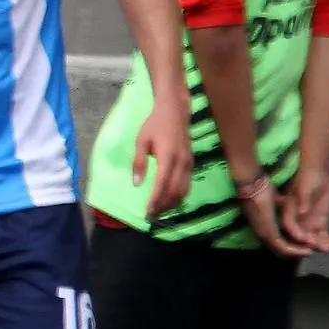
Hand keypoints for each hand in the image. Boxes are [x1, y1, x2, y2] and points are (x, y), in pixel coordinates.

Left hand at [132, 91, 192, 219]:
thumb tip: (136, 184)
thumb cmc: (155, 125)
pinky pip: (187, 185)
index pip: (162, 185)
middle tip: (151, 217)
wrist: (175, 112)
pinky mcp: (191, 164)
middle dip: (163, 206)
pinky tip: (169, 201)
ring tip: (159, 212)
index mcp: (168, 156)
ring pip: (183, 191)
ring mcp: (189, 164)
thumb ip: (139, 162)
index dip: (155, 200)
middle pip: (174, 192)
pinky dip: (179, 196)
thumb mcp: (141, 141)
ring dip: (172, 204)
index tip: (147, 212)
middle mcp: (182, 162)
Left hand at [236, 175, 309, 258]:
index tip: (304, 241)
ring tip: (310, 252)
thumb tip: (286, 201)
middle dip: (295, 251)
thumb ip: (281, 203)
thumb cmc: (262, 189)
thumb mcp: (274, 198)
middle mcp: (263, 232)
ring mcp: (264, 234)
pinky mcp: (268, 232)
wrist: (253, 185)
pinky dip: (295, 251)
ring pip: (282, 251)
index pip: (278, 240)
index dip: (290, 243)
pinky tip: (307, 250)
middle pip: (280, 249)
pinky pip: (283, 247)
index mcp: (263, 225)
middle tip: (309, 251)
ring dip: (297, 253)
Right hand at [279, 167, 328, 251]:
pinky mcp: (319, 223)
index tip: (306, 240)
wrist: (318, 173)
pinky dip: (328, 241)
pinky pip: (322, 235)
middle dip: (310, 243)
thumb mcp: (304, 188)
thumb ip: (303, 200)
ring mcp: (308, 223)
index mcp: (289, 212)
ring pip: (313, 238)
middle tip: (322, 247)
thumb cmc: (308, 178)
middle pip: (301, 236)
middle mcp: (297, 220)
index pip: (290, 226)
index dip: (296, 234)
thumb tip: (302, 212)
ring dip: (321, 244)